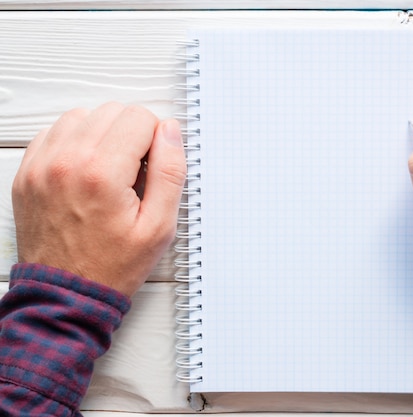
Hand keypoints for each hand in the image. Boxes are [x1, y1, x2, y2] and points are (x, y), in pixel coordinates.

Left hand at [12, 103, 186, 296]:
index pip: (138, 117)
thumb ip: (169, 172)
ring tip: (110, 170)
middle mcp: (66, 161)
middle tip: (134, 171)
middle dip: (131, 134)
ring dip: (102, 134)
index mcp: (102, 173)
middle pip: (111, 111)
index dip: (156, 138)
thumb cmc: (113, 265)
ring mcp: (40, 166)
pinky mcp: (27, 173)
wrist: (67, 293)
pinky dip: (74, 142)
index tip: (152, 166)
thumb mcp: (159, 226)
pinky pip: (54, 133)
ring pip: (82, 116)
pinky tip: (86, 170)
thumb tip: (170, 132)